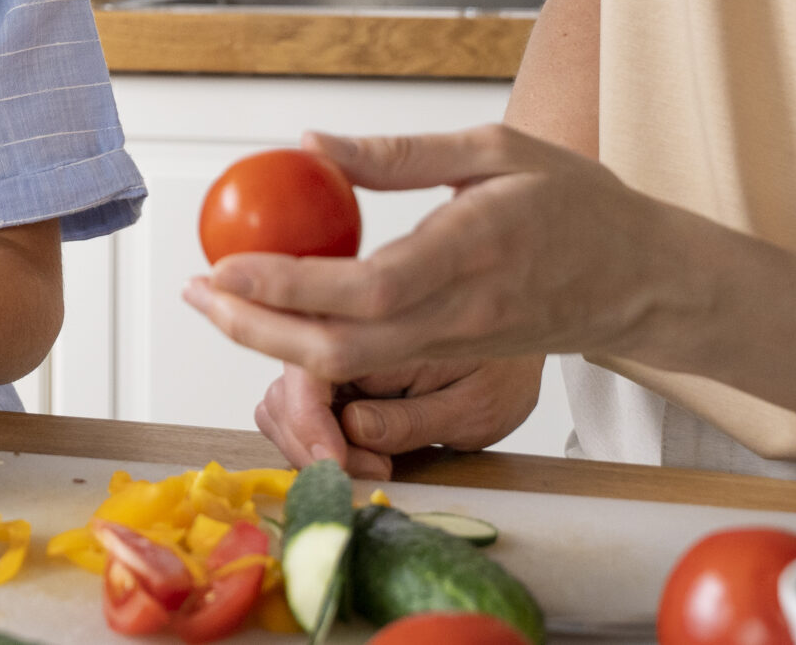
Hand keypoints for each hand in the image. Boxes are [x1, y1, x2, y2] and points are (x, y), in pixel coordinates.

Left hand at [182, 124, 681, 383]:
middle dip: (254, 326)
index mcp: (472, 252)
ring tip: (216, 301)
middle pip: (340, 346)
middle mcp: (460, 314)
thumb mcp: (494, 149)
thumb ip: (398, 155)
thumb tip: (308, 145)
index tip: (223, 263)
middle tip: (196, 289)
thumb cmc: (576, 202)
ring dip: (271, 340)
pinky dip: (310, 343)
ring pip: (349, 365)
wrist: (645, 279)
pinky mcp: (454, 359)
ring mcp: (457, 346)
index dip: (286, 285)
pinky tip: (272, 312)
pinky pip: (371, 363)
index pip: (364, 288)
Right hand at [253, 357, 546, 479]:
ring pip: (280, 408)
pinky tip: (364, 455)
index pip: (307, 372)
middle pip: (282, 397)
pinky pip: (296, 412)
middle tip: (375, 472)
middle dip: (311, 447)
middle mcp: (336, 330)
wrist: (515, 340)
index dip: (310, 426)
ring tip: (376, 464)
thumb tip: (351, 428)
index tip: (338, 466)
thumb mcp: (475, 403)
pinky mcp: (329, 377)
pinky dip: (315, 443)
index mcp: (372, 324)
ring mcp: (328, 355)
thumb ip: (413, 419)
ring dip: (311, 448)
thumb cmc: (500, 369)